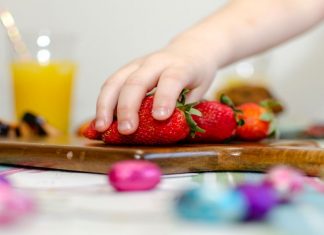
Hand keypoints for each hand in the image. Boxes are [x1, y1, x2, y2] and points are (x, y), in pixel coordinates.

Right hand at [95, 36, 217, 134]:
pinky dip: (103, 102)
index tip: (159, 117)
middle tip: (126, 130)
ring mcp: (138, 64)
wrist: (189, 49)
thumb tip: (165, 129)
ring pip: (116, 81)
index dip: (164, 98)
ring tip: (101, 127)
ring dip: (106, 105)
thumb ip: (185, 107)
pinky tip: (101, 119)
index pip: (171, 80)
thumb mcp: (200, 89)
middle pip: (137, 81)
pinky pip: (111, 84)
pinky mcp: (127, 69)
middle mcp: (156, 62)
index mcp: (180, 67)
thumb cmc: (196, 73)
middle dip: (128, 107)